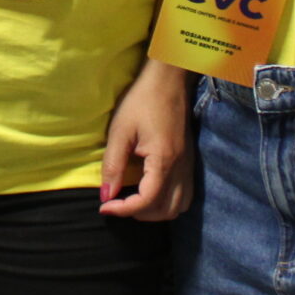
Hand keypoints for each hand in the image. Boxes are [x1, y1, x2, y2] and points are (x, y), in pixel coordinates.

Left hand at [99, 59, 192, 219]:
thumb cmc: (142, 100)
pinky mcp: (190, 162)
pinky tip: (151, 192)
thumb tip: (105, 196)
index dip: (124, 210)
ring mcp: (189, 165)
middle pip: (166, 210)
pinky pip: (186, 195)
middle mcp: (181, 167)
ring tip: (134, 201)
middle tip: (117, 203)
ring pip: (180, 206)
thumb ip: (112, 165)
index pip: (147, 200)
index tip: (105, 207)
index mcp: (163, 160)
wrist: (169, 80)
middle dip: (140, 214)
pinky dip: (169, 202)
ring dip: (156, 212)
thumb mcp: (120, 131)